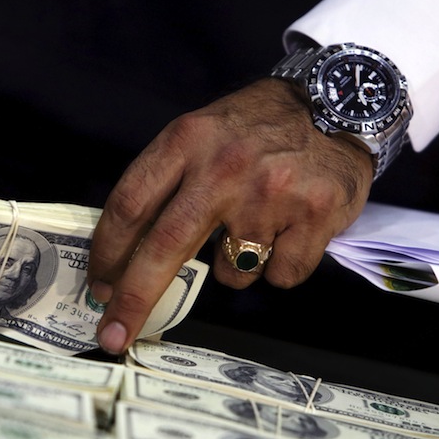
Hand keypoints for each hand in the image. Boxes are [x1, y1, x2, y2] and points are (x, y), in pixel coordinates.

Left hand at [87, 77, 373, 354]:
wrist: (339, 102)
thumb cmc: (256, 128)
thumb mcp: (200, 133)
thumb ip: (167, 183)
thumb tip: (127, 255)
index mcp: (186, 141)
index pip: (130, 204)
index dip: (108, 252)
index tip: (99, 285)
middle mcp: (224, 167)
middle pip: (165, 247)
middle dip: (134, 299)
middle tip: (114, 335)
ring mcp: (271, 194)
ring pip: (232, 273)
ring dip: (235, 268)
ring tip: (257, 227)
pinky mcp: (314, 216)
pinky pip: (280, 275)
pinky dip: (280, 266)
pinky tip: (290, 230)